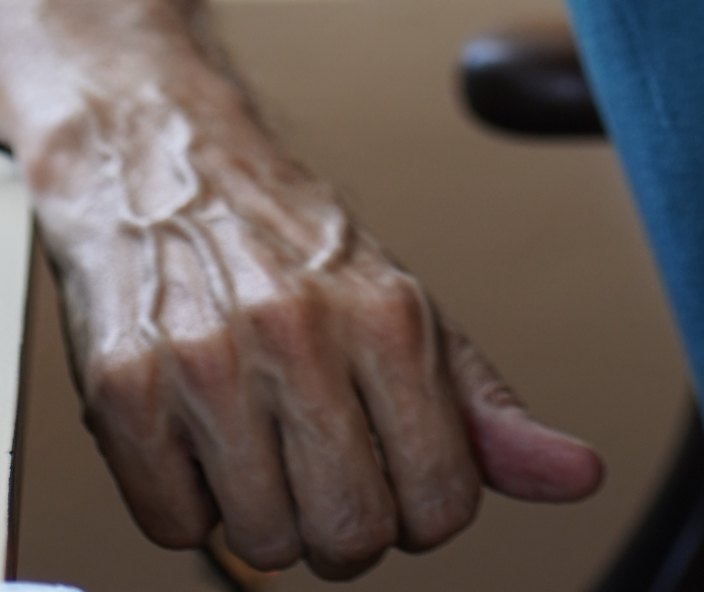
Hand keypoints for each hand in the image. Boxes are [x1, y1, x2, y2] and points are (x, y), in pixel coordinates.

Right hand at [35, 84, 602, 578]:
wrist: (159, 159)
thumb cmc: (292, 247)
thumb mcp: (409, 310)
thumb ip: (488, 408)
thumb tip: (579, 475)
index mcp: (389, 317)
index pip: (440, 506)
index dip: (419, 507)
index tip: (391, 466)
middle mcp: (300, 335)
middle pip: (350, 539)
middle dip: (340, 525)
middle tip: (318, 459)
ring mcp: (207, 362)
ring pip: (263, 544)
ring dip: (260, 511)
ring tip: (254, 433)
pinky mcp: (124, 389)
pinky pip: (175, 529)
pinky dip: (184, 498)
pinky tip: (195, 430)